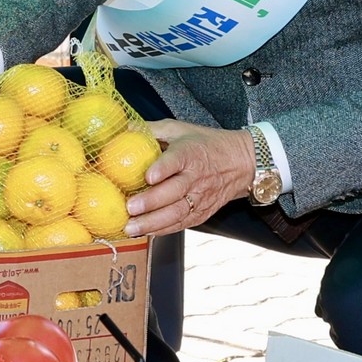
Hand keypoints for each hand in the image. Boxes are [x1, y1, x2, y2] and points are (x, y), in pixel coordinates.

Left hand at [125, 121, 256, 235]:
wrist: (241, 162)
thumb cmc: (205, 144)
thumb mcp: (178, 129)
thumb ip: (150, 130)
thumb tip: (120, 128)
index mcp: (190, 152)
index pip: (177, 160)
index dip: (163, 168)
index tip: (148, 176)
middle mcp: (196, 177)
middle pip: (174, 191)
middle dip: (151, 202)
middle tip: (129, 207)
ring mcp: (200, 197)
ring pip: (177, 213)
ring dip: (153, 223)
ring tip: (131, 227)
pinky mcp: (202, 213)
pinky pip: (182, 224)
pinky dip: (163, 230)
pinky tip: (145, 233)